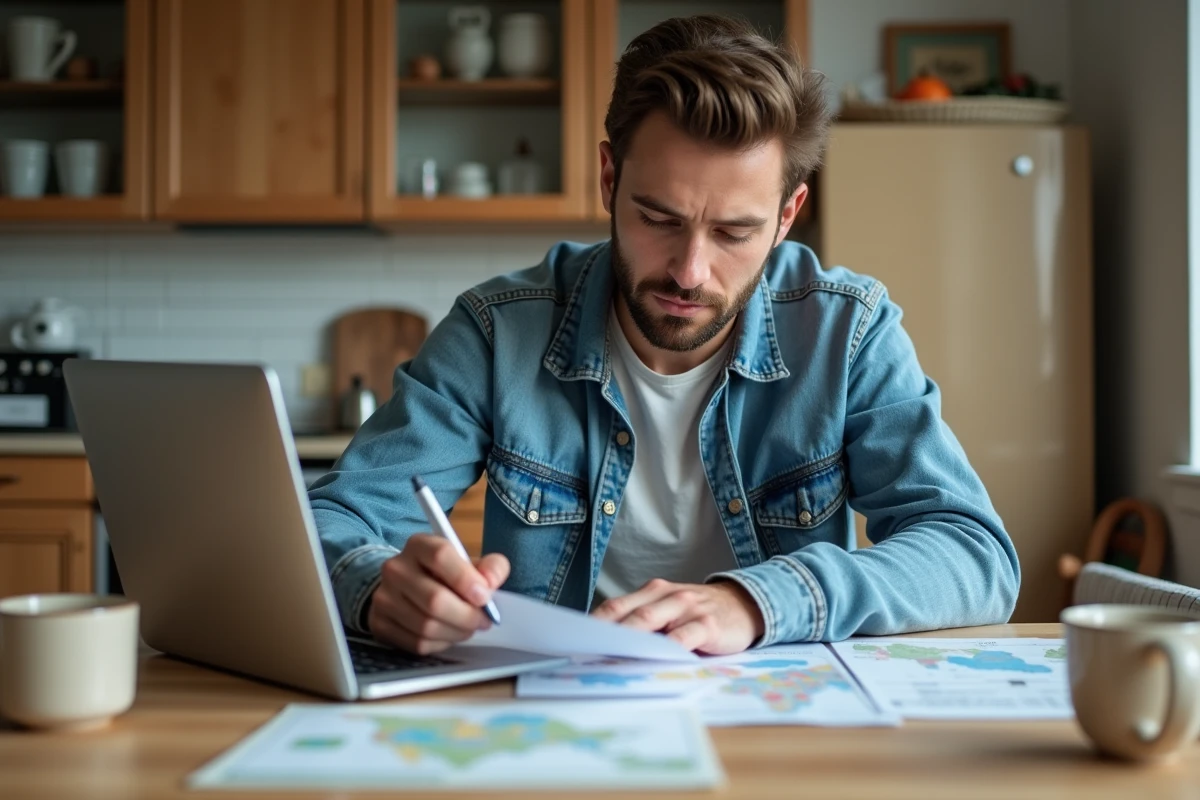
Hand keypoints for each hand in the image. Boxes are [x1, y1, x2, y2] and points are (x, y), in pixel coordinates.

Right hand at [367, 534, 509, 654]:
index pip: (440, 556)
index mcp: (419, 545)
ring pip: (426, 626)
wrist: (404, 587)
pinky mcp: (380, 623)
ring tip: (468, 628)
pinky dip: (440, 643)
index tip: (484, 597)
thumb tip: (492, 582)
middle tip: (483, 621)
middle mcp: (396, 568)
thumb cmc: (444, 575)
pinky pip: (417, 643)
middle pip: (434, 599)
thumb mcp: (468, 562)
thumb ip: (490, 567)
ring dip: (456, 632)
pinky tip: (448, 635)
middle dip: (466, 616)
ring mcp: (384, 597)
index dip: (465, 579)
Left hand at [591, 578, 764, 654]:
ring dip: (628, 639)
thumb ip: (644, 625)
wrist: (744, 604)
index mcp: (651, 593)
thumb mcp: (668, 613)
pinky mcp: (707, 624)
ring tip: (609, 655)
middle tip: (584, 652)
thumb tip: (606, 651)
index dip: (594, 624)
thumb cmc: (697, 615)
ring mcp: (687, 608)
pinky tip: (655, 658)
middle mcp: (666, 596)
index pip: (615, 607)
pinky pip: (684, 636)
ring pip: (650, 620)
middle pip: (628, 613)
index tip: (573, 643)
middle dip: (604, 633)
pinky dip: (668, 647)